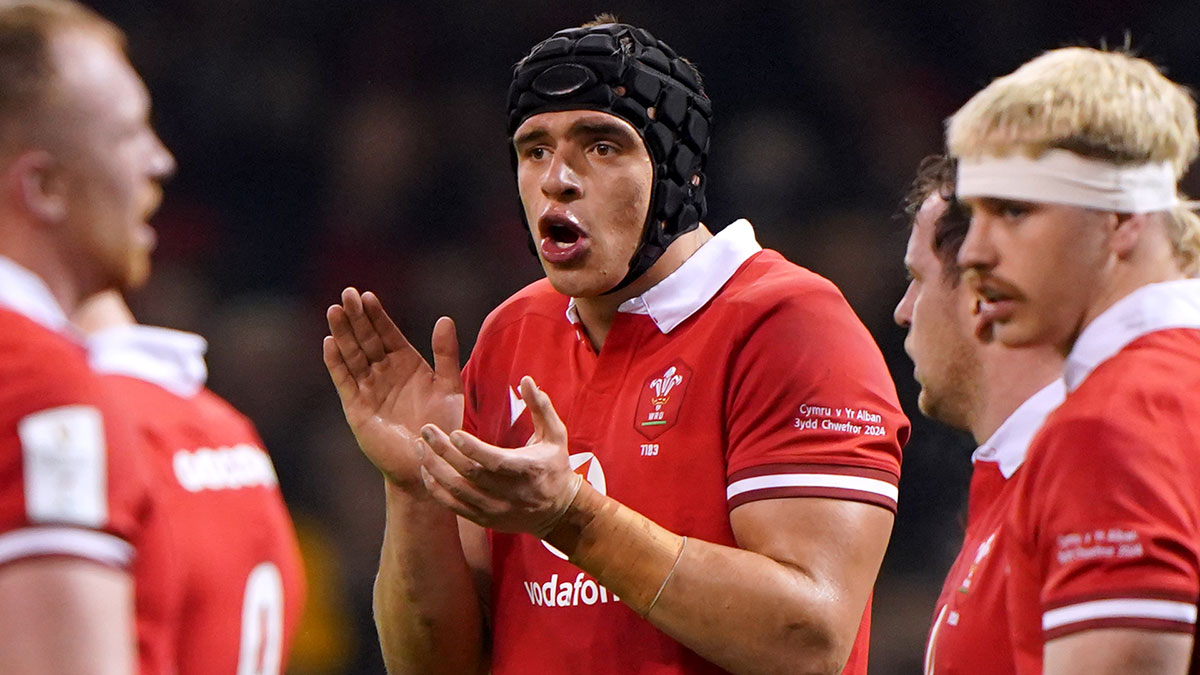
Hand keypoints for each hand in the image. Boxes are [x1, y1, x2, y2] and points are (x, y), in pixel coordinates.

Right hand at [323, 287, 463, 491]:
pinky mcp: (357, 407)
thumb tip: (444, 319)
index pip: (387, 334)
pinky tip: (329, 344)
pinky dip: (336, 363)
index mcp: (406, 364)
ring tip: (334, 311)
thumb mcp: (449, 386)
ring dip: (343, 334)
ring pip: (353, 355)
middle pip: (366, 339)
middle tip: (346, 294)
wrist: (429, 463)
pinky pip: (345, 381)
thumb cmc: (443, 426)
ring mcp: (369, 389)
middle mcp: (384, 373)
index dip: (377, 315)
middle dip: (356, 317)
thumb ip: (445, 354)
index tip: (367, 295)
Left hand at [418, 376, 580, 535]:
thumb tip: (526, 380)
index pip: (495, 462)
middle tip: (426, 431)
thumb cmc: (555, 465)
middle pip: (469, 474)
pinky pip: (454, 506)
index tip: (453, 432)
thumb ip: (540, 406)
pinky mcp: (485, 519)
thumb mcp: (556, 434)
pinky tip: (426, 470)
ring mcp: (496, 509)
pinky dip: (436, 489)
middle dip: (444, 452)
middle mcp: (510, 493)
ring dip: (434, 468)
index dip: (472, 449)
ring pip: (457, 491)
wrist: (559, 511)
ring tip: (420, 447)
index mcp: (528, 470)